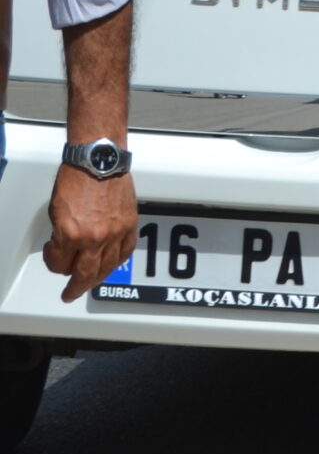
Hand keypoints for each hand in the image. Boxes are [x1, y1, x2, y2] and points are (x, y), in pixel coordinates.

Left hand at [45, 169, 135, 302]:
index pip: (59, 264)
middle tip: (70, 293)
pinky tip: (112, 265)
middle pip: (85, 274)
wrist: (98, 160)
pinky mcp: (130, 225)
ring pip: (107, 267)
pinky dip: (118, 261)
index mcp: (71, 234)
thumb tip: (65, 247)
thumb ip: (61, 233)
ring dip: (97, 279)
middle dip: (75, 287)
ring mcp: (115, 232)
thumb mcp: (57, 211)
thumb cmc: (76, 178)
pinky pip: (125, 252)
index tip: (53, 258)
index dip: (53, 263)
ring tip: (90, 284)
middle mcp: (94, 237)